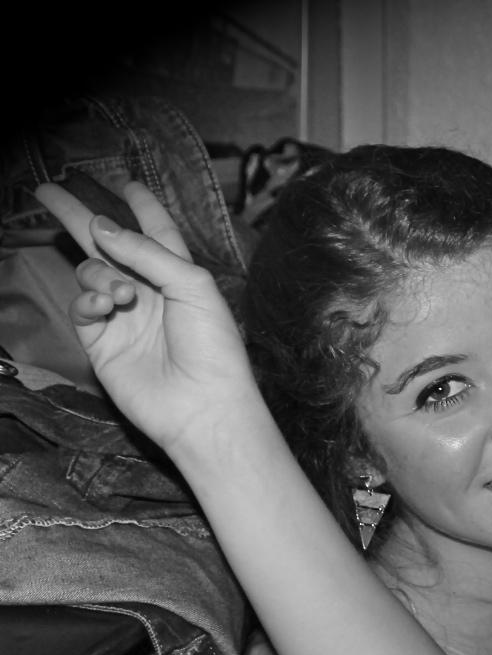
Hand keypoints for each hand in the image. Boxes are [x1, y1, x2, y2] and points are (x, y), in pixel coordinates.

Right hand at [33, 180, 264, 460]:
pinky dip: (87, 300)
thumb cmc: (213, 346)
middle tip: (49, 193)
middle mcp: (149, 292)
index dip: (141, 207)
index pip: (157, 233)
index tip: (125, 183)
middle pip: (108, 245)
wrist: (202, 405)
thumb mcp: (192, 286)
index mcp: (180, 276)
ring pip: (91, 273)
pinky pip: (81, 307)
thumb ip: (147, 252)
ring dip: (99, 274)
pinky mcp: (101, 342)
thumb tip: (101, 225)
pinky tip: (105, 307)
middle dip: (80, 218)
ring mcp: (123, 316)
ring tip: (122, 295)